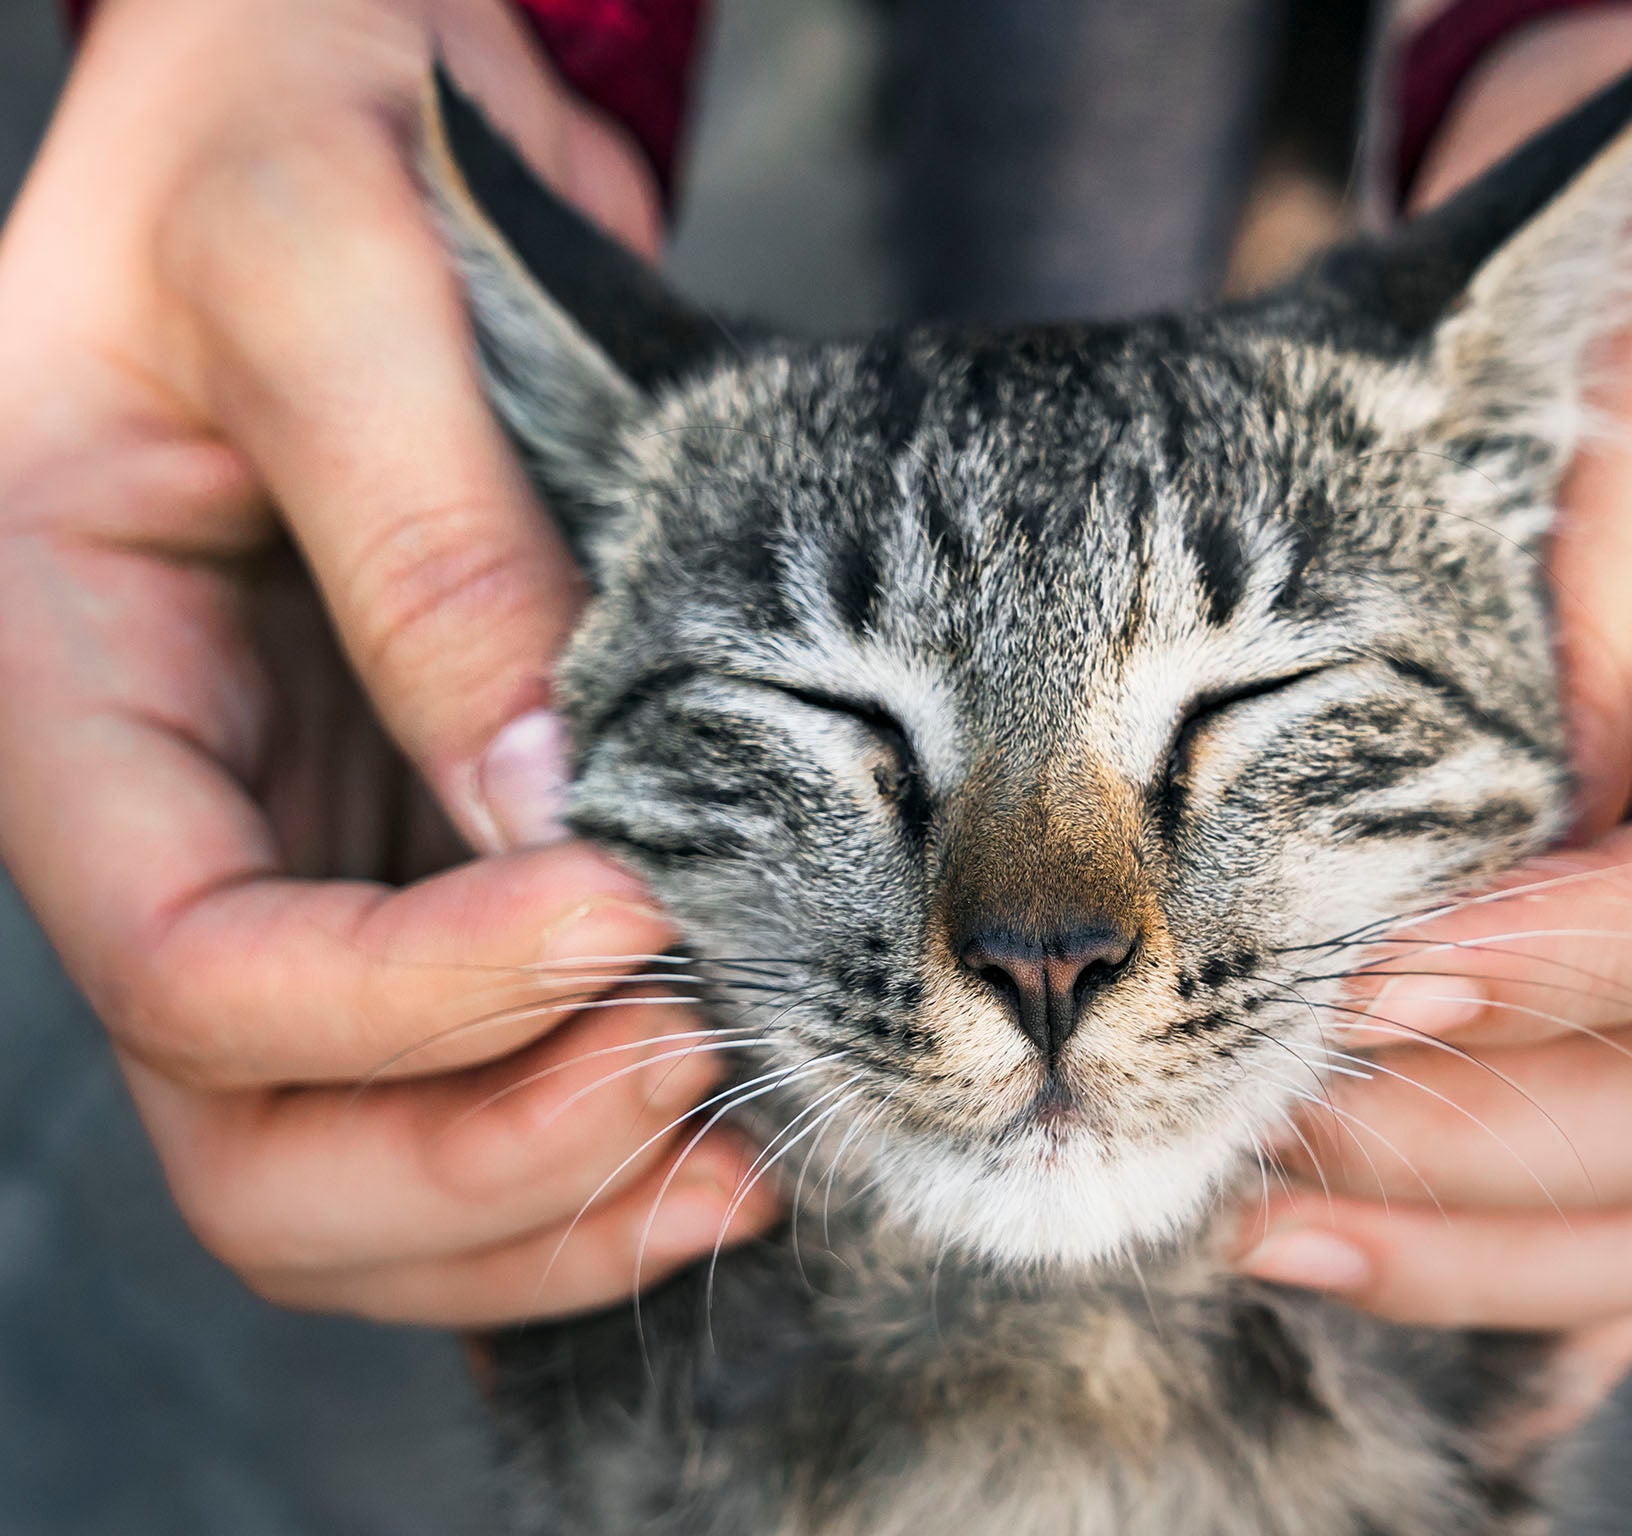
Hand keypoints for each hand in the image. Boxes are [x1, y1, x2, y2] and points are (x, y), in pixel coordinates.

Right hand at [0, 0, 772, 1325]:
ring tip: (743, 1141)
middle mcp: (166, 819)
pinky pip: (470, 1081)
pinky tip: (734, 1121)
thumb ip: (424, 538)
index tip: (631, 918)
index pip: (187, 965)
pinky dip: (591, 1145)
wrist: (340, 103)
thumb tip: (548, 808)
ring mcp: (296, 859)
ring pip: (356, 1162)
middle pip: (253, 1139)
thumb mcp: (331, 277)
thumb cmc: (285, 131)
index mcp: (60, 693)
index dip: (408, 1001)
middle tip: (697, 1074)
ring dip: (546, 1200)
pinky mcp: (415, 858)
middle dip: (478, 1159)